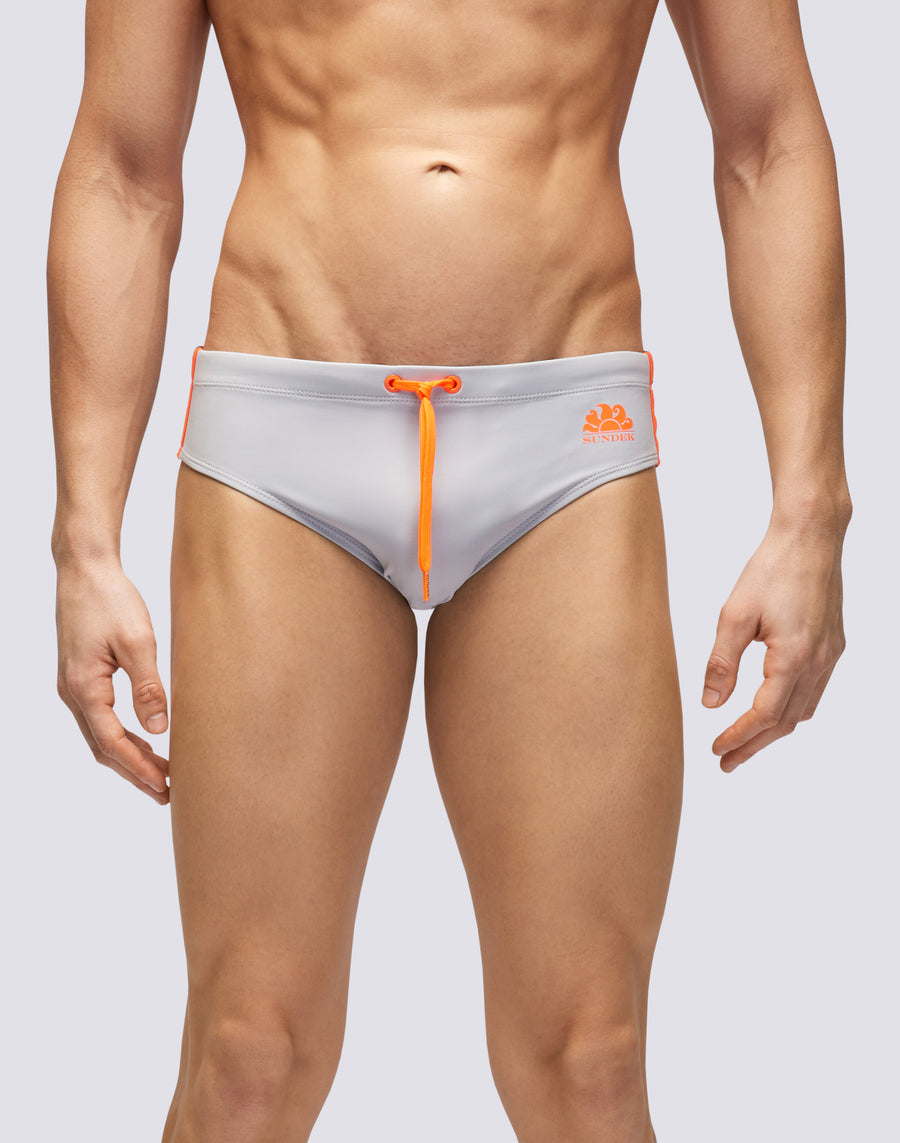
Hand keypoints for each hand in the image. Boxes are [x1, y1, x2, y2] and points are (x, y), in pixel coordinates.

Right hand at [55, 557, 169, 802]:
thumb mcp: (137, 642)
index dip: (139, 768)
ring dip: (128, 757)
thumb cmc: (111, 599)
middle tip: (166, 793)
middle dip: (134, 773)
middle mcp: (72, 693)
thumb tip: (159, 729)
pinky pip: (100, 719)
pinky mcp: (82, 677)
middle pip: (103, 748)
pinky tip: (144, 740)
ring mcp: (74, 686)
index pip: (112, 742)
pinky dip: (121, 736)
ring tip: (160, 774)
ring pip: (100, 735)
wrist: (85, 569)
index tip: (165, 786)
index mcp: (84, 688)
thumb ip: (148, 687)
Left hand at [701, 517, 847, 771]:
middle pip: (785, 722)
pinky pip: (813, 691)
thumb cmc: (771, 569)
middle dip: (754, 745)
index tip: (716, 750)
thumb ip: (721, 663)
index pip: (764, 715)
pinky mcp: (832, 645)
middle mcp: (818, 663)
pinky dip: (791, 710)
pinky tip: (774, 711)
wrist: (811, 538)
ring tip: (746, 743)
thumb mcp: (734, 615)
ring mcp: (829, 655)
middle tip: (726, 763)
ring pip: (803, 710)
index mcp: (792, 658)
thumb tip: (710, 703)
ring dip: (773, 731)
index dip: (738, 737)